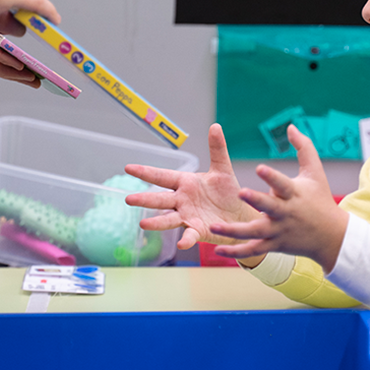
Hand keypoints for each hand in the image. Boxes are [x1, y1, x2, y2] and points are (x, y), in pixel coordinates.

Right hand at [124, 124, 259, 250]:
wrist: (241, 215)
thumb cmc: (228, 192)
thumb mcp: (222, 169)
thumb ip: (217, 149)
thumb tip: (215, 125)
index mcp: (185, 183)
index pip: (161, 176)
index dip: (145, 172)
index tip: (128, 167)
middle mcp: (182, 201)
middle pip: (160, 199)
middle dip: (144, 199)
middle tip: (128, 199)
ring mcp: (188, 216)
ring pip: (168, 219)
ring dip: (156, 222)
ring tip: (143, 224)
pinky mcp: (199, 231)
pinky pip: (190, 235)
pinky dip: (186, 239)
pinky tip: (181, 244)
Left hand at [210, 125, 348, 271]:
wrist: (331, 236)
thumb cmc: (320, 199)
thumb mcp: (315, 172)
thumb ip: (303, 147)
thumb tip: (290, 126)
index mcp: (294, 194)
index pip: (282, 183)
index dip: (271, 176)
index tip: (260, 167)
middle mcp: (286, 213)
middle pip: (269, 207)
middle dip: (256, 200)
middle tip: (240, 192)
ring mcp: (279, 231)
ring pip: (255, 232)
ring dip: (234, 231)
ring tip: (214, 227)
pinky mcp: (274, 245)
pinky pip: (253, 250)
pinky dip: (236, 252)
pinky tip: (218, 249)